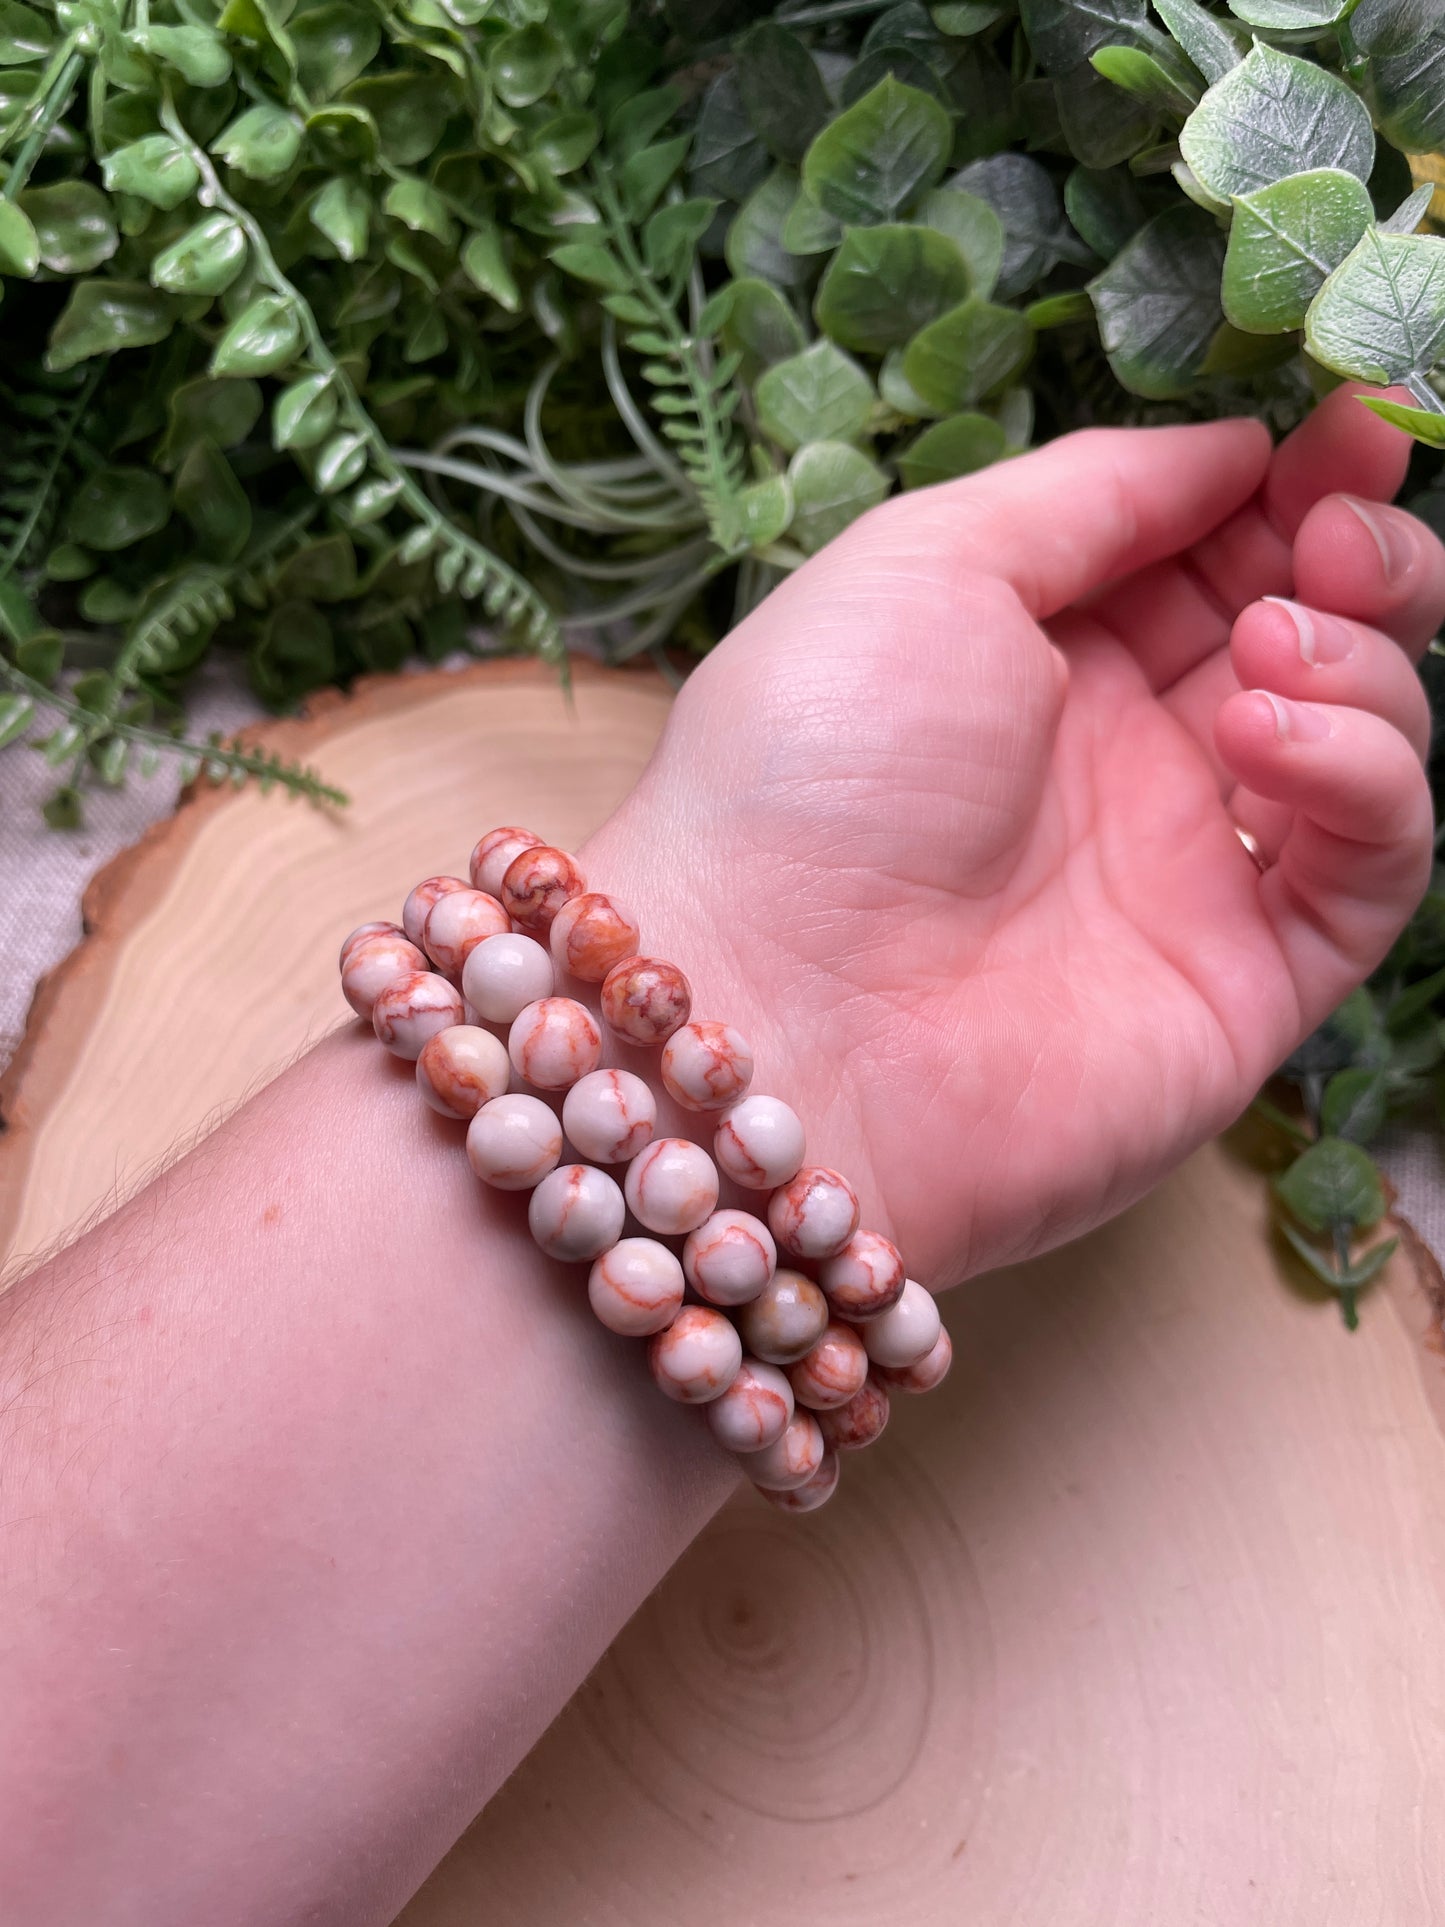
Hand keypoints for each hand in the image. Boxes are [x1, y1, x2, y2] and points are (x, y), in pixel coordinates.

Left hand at [585, 386, 1443, 1286]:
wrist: (773, 1015)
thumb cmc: (808, 769)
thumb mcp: (925, 564)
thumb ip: (1089, 494)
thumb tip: (1236, 449)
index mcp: (1039, 656)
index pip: (1213, 553)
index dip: (1296, 485)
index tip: (1361, 427)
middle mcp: (1125, 760)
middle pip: (1307, 634)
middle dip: (1356, 558)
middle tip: (1340, 534)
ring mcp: (1190, 872)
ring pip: (1363, 743)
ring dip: (1359, 664)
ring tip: (1273, 647)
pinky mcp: (1247, 979)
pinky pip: (1369, 868)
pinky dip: (1363, 781)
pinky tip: (1265, 741)